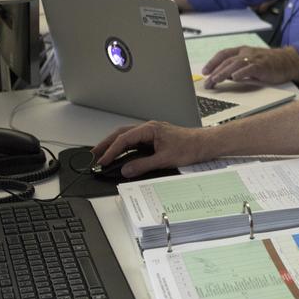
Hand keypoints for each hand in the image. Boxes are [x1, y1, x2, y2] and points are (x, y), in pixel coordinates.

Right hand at [91, 121, 209, 177]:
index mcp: (150, 129)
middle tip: (93, 155)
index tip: (102, 160)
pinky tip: (120, 156)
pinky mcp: (154, 139)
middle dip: (106, 144)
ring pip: (127, 137)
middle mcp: (149, 129)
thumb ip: (143, 165)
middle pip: (121, 134)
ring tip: (102, 156)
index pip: (124, 139)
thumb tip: (126, 170)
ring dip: (114, 146)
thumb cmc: (190, 147)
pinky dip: (125, 148)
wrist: (205, 144)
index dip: (111, 151)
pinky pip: (135, 142)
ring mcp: (151, 133)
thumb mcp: (165, 159)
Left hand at [202, 46, 291, 87]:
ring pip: (235, 64)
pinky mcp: (263, 65)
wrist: (289, 62)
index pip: (224, 54)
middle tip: (207, 82)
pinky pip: (250, 68)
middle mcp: (247, 52)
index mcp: (243, 50)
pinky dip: (241, 73)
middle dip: (215, 71)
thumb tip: (224, 76)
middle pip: (227, 60)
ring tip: (215, 80)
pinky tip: (234, 78)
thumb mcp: (251, 64)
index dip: (213, 62)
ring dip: (223, 73)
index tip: (205, 71)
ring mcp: (255, 58)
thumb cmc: (270, 64)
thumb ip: (238, 68)